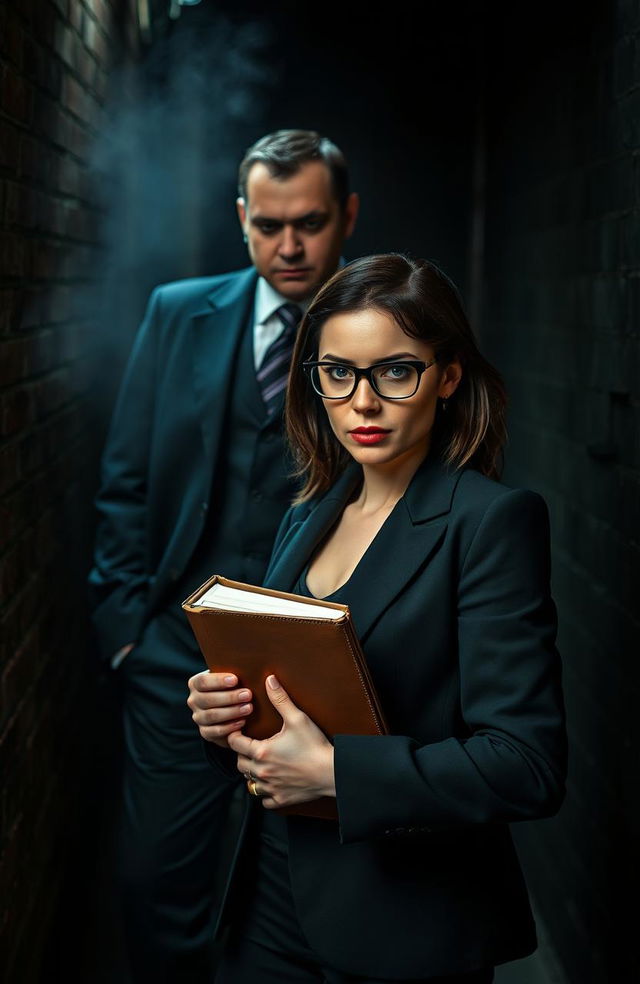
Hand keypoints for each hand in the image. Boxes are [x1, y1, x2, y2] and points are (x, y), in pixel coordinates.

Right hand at [187, 671, 252, 748]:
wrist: (232, 710)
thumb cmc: (234, 687)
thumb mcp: (232, 678)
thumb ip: (236, 672)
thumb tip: (258, 670)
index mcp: (196, 683)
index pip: (202, 681)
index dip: (218, 681)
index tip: (235, 679)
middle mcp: (194, 700)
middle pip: (207, 699)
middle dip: (229, 697)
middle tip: (248, 694)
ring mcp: (198, 717)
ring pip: (211, 715)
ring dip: (231, 712)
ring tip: (248, 708)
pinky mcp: (205, 732)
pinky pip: (214, 731)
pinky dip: (229, 727)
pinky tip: (242, 722)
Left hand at [228, 675, 335, 808]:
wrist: (332, 772)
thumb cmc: (314, 745)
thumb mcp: (297, 718)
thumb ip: (280, 699)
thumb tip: (269, 680)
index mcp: (262, 752)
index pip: (235, 743)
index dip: (234, 735)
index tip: (238, 731)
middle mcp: (262, 772)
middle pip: (239, 764)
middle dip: (242, 754)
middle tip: (250, 745)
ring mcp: (271, 787)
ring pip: (249, 783)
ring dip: (252, 773)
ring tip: (259, 763)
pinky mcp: (281, 799)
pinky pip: (264, 800)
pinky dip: (265, 792)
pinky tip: (272, 782)